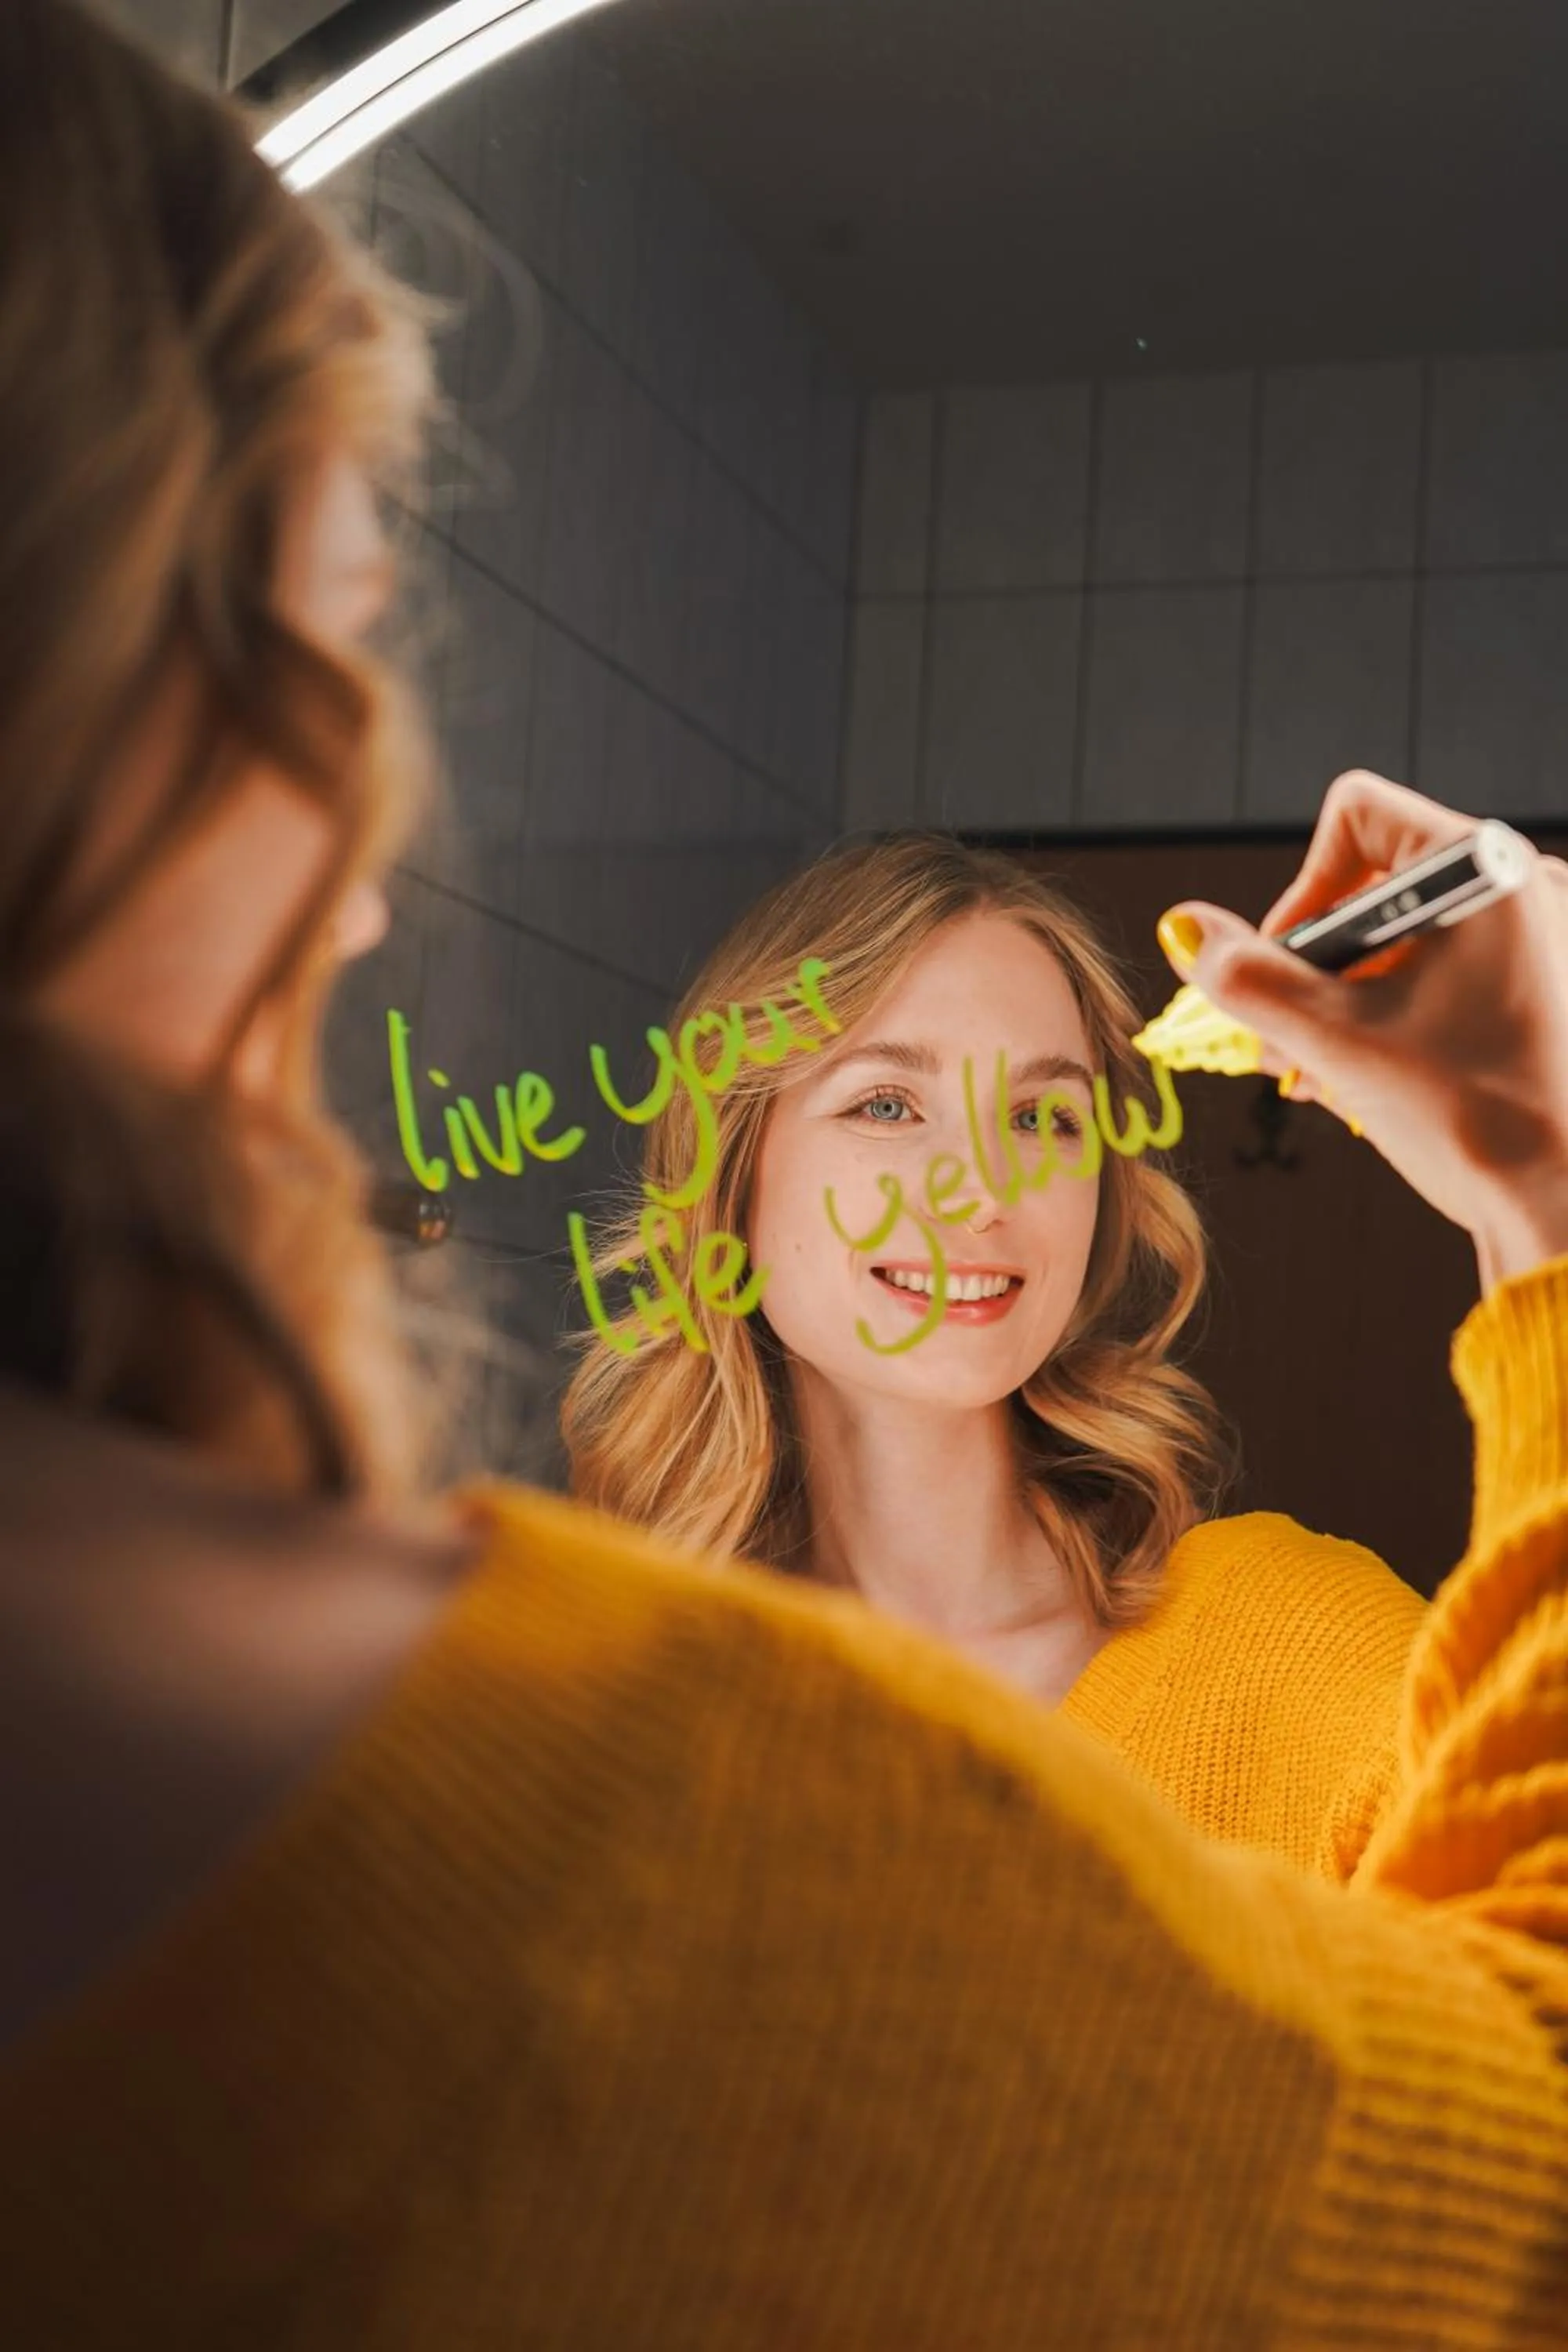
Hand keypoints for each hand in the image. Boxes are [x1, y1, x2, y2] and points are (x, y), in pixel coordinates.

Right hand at [1158, 772, 1567, 1288]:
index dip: (1302, 889)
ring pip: (1399, 938)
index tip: (1290, 971)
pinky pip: (1437, 972)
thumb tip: (1182, 925)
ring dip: (1340, 1000)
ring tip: (1316, 1072)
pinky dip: (1388, 1014)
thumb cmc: (1472, 1117)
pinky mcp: (1536, 986)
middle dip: (1313, 964)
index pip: (1356, 816)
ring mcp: (1535, 937)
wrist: (1560, 1202)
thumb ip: (1247, 977)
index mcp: (1486, 871)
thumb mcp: (1333, 1039)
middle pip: (1372, 883)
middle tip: (1287, 1037)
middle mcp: (1520, 886)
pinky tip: (1360, 1078)